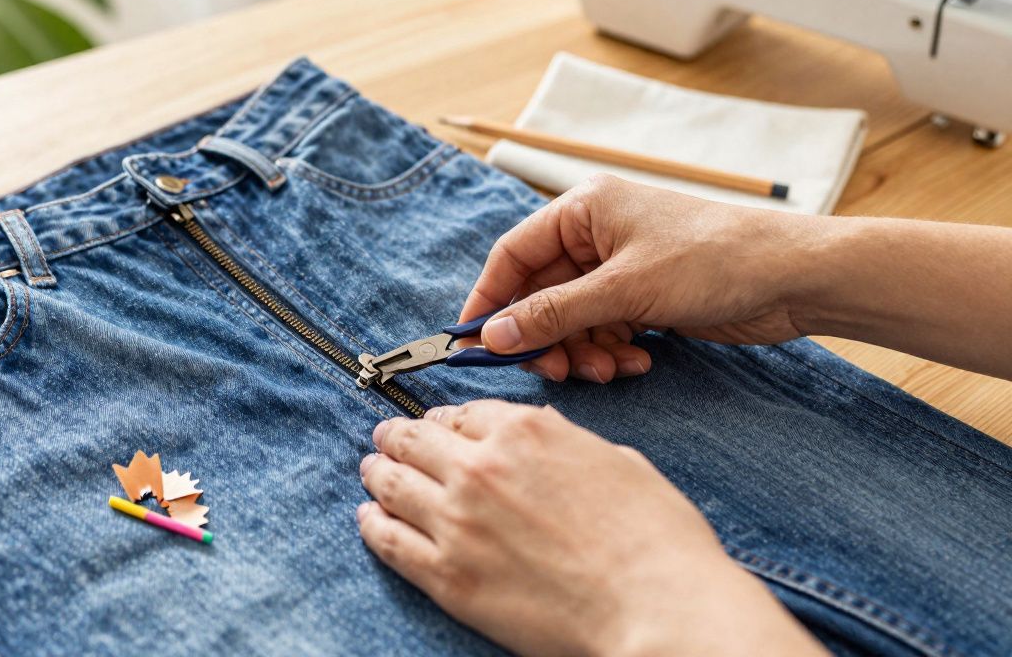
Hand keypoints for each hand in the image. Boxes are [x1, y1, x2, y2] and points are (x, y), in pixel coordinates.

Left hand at [357, 400, 825, 656]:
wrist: (656, 607)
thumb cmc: (654, 539)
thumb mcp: (615, 460)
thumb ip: (563, 443)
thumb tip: (541, 438)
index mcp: (525, 430)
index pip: (462, 414)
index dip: (444, 419)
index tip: (435, 425)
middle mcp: (480, 467)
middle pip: (415, 440)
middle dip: (397, 436)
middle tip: (386, 439)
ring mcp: (457, 521)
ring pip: (392, 484)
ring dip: (376, 472)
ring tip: (370, 471)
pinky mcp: (446, 576)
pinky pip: (389, 541)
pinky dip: (371, 525)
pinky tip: (367, 518)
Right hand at [460, 175, 810, 382]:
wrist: (793, 278)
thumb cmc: (713, 260)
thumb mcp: (624, 290)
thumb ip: (553, 314)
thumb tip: (492, 336)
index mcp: (583, 209)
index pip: (513, 255)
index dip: (490, 300)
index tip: (473, 343)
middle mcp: (596, 235)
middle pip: (541, 295)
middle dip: (546, 337)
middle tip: (552, 371)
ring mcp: (620, 267)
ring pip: (572, 320)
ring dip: (583, 350)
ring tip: (610, 368)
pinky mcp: (643, 297)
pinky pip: (603, 330)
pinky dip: (611, 351)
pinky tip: (638, 360)